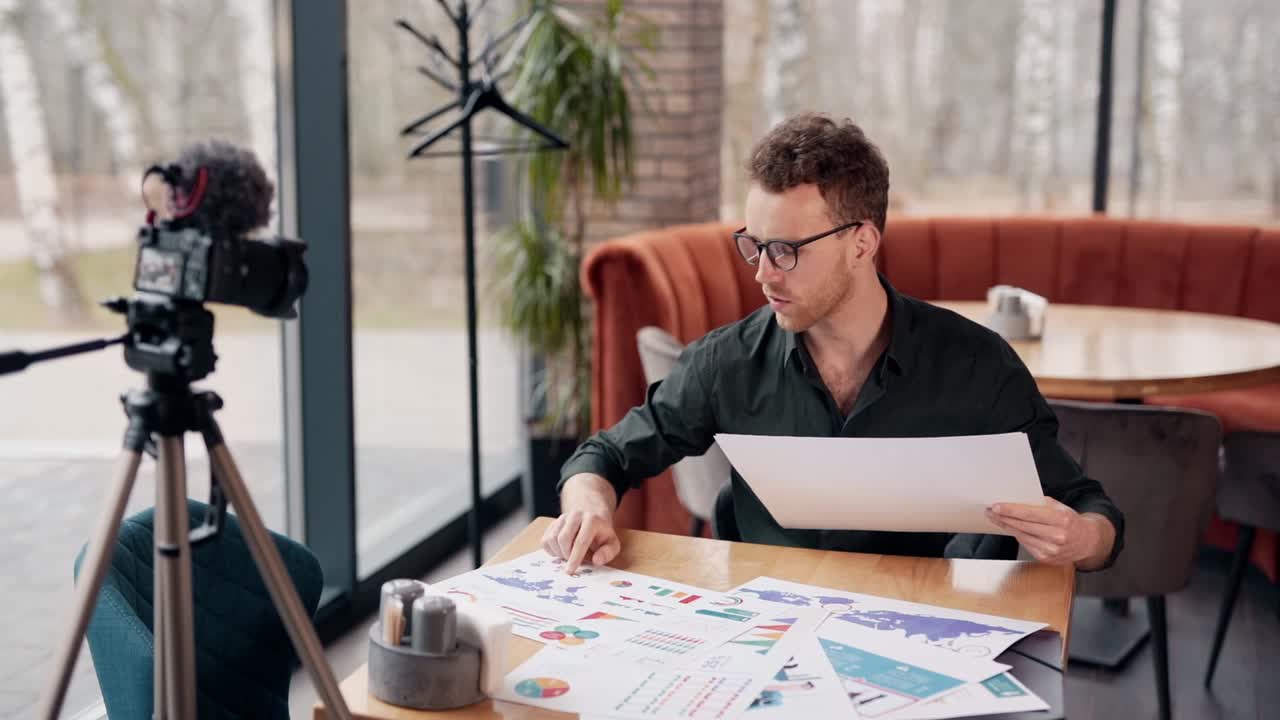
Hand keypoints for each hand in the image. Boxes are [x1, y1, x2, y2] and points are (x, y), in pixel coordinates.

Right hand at [542, 473, 621, 574]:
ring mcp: (562, 517)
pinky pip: (545, 540)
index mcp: (592, 520)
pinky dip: (551, 550)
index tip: (570, 571)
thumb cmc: (601, 534)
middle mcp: (575, 515)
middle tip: (572, 563)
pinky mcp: (553, 523)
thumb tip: (596, 561)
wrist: (592, 517)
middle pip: (563, 538)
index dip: (575, 558)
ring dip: (558, 553)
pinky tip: (561, 551)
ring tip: (569, 556)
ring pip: (552, 539)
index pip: (581, 540)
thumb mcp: (611, 543)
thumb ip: (608, 553)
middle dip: (566, 555)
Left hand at [985, 497, 1114, 569]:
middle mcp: (1057, 537)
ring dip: (1006, 526)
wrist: (1088, 542)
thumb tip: (1016, 500)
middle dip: (1003, 518)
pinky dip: (1016, 535)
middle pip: (1023, 526)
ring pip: (1021, 536)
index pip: (1030, 514)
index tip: (995, 506)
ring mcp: (1051, 550)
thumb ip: (1040, 504)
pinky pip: (1026, 544)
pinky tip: (1008, 528)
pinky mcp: (1046, 559)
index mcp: (1062, 520)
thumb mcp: (1060, 507)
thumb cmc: (1071, 521)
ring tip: (994, 518)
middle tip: (989, 511)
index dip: (1010, 510)